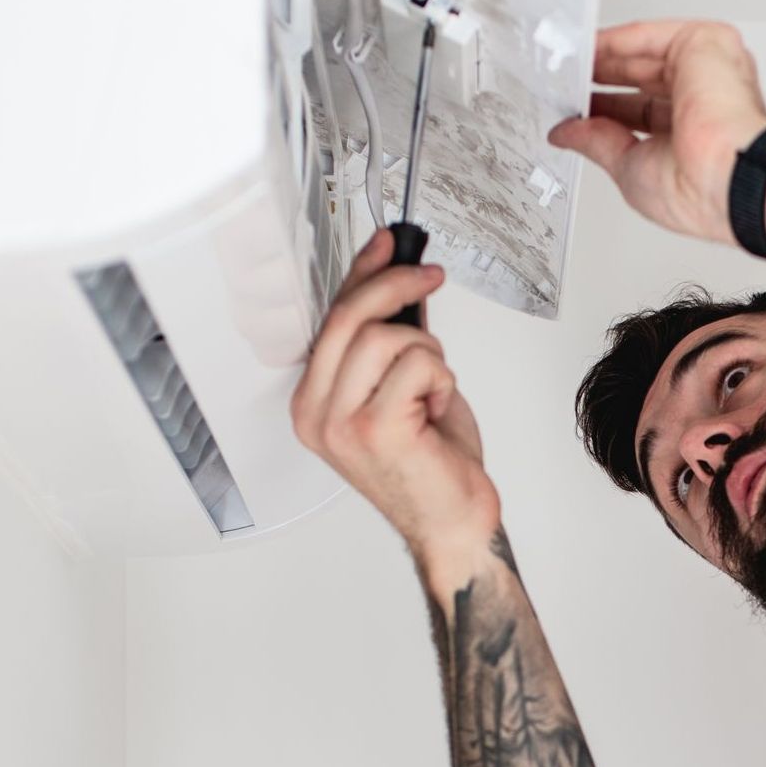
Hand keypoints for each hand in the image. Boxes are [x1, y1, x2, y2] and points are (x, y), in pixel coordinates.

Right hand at [290, 229, 500, 564]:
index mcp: (313, 404)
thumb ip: (390, 342)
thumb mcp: (403, 388)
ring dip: (426, 351)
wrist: (453, 523)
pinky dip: (440, 378)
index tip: (388, 243)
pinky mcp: (375, 429)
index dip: (361, 274)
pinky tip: (437, 409)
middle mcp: (317, 414)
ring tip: (435, 387)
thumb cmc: (432, 464)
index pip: (329, 320)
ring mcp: (340, 423)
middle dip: (396, 285)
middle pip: (348, 318)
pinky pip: (415, 364)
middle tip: (430, 276)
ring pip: (383, 338)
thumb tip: (399, 282)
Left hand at [548, 19, 765, 241]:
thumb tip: (567, 134)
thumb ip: (597, 143)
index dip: (605, 107)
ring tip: (567, 59)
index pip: (640, 113)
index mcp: (692, 137)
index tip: (574, 106)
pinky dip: (616, 39)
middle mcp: (703, 101)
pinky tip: (588, 45)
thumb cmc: (701, 190)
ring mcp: (706, 70)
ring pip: (645, 53)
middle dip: (601, 77)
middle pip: (641, 78)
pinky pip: (651, 35)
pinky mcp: (706, 43)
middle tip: (564, 77)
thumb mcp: (630, 170)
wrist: (730, 175)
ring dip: (604, 56)